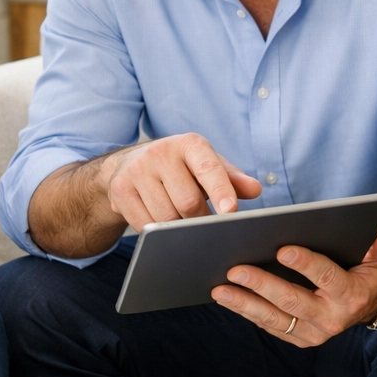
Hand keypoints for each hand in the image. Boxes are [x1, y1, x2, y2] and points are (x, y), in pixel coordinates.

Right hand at [101, 133, 262, 230]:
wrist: (129, 164)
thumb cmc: (180, 168)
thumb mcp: (207, 166)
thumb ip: (232, 178)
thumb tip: (255, 189)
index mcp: (189, 144)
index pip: (209, 169)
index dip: (221, 191)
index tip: (230, 212)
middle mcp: (160, 152)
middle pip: (187, 202)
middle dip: (200, 220)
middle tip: (206, 227)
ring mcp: (137, 170)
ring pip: (166, 218)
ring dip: (178, 230)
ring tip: (183, 225)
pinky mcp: (121, 189)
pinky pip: (145, 224)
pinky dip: (157, 233)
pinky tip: (160, 225)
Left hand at [211, 222, 376, 346]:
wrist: (368, 302)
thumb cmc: (367, 270)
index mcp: (352, 296)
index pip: (327, 278)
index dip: (306, 264)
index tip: (282, 249)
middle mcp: (332, 319)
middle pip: (293, 301)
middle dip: (262, 284)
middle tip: (236, 268)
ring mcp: (313, 332)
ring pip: (275, 318)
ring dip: (245, 304)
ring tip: (220, 288)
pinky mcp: (298, 337)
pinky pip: (269, 325)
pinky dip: (247, 312)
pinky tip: (227, 297)